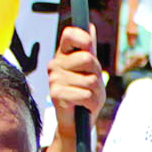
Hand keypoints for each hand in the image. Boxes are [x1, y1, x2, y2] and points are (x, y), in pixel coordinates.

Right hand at [48, 25, 104, 139]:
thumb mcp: (91, 71)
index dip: (83, 38)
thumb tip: (90, 26)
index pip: (70, 34)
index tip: (89, 47)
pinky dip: (91, 103)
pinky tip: (84, 106)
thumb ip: (89, 50)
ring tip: (87, 97)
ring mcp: (54, 79)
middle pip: (87, 59)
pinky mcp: (56, 94)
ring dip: (96, 92)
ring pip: (90, 79)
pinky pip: (86, 94)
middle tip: (91, 84)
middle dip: (96, 73)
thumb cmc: (85, 96)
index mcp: (63, 55)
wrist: (76, 125)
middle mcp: (56, 65)